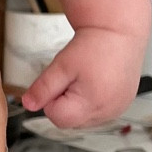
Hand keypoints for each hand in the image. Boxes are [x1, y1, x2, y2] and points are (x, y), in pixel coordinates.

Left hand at [22, 26, 145, 128]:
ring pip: (82, 118)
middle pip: (70, 120)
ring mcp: (117, 110)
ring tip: (87, 79)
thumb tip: (28, 104)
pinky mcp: (122, 106)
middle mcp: (108, 112)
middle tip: (74, 77)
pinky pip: (97, 113)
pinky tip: (96, 84)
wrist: (119, 31)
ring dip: (78, 103)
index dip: (51, 100)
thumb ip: (43, 88)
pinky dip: (91, 102)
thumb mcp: (62, 65)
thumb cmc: (94, 45)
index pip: (57, 117)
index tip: (60, 81)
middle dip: (65, 102)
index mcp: (92, 104)